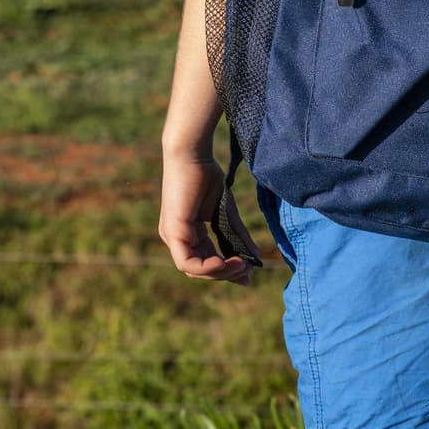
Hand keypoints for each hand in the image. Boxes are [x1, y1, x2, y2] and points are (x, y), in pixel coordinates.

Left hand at [158, 155, 253, 285]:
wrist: (193, 154)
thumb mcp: (225, 212)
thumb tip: (256, 257)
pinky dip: (208, 268)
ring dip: (220, 272)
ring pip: (194, 270)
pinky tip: (226, 263)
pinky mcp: (173, 232)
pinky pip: (187, 263)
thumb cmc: (206, 175)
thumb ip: (238, 234)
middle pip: (201, 270)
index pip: (206, 262)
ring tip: (241, 264)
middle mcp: (177, 238)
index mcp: (188, 233)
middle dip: (227, 274)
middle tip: (249, 271)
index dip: (227, 270)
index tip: (249, 272)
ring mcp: (172, 237)